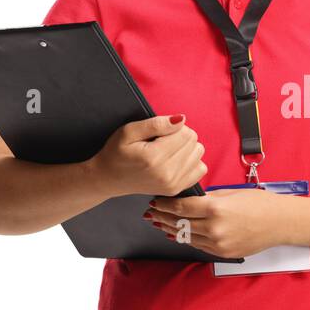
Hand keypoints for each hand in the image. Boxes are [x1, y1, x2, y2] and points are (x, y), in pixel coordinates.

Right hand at [89, 114, 206, 197]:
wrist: (109, 178)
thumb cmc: (117, 152)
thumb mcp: (129, 131)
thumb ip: (156, 124)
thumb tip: (181, 119)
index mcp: (154, 157)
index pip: (185, 133)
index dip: (175, 127)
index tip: (160, 131)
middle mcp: (166, 174)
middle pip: (194, 142)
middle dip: (181, 136)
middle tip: (162, 141)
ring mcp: (172, 184)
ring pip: (199, 154)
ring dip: (187, 148)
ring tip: (168, 150)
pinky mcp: (176, 190)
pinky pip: (200, 169)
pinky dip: (191, 162)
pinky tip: (176, 160)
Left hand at [145, 187, 291, 258]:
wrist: (281, 223)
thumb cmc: (261, 204)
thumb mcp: (231, 194)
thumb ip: (207, 198)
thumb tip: (188, 199)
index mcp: (215, 208)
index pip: (180, 207)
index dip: (164, 205)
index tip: (156, 202)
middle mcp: (214, 228)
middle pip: (179, 223)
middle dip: (163, 217)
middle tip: (152, 213)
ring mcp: (218, 243)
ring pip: (186, 237)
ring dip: (171, 229)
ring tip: (160, 224)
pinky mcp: (223, 253)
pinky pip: (198, 246)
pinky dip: (187, 239)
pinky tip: (178, 234)